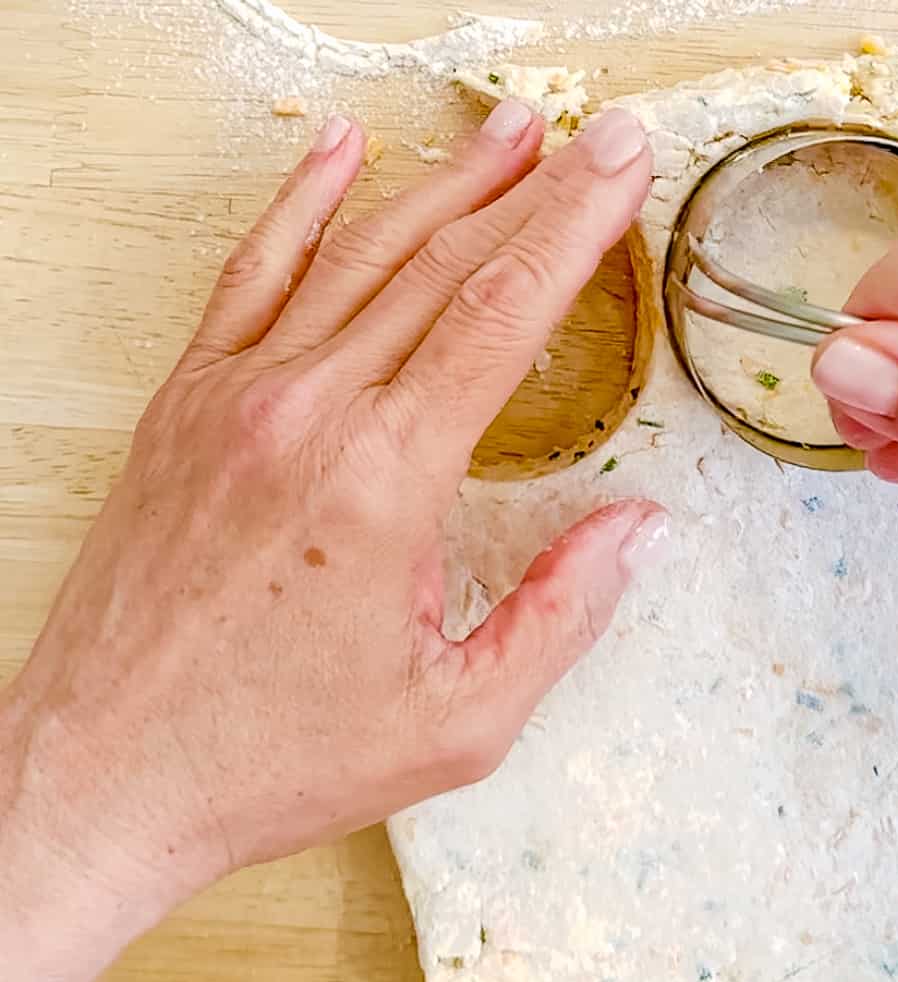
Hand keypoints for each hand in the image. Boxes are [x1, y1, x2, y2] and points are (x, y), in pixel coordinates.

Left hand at [0, 103, 664, 981]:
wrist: (104, 772)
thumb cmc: (274, 756)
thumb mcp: (456, 720)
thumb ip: (560, 614)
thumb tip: (637, 530)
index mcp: (383, 481)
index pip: (500, 316)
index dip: (574, 229)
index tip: (622, 165)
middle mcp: (305, 413)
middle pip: (440, 266)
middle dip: (531, 192)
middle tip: (594, 138)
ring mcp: (232, 398)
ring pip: (354, 255)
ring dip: (439, 186)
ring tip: (504, 136)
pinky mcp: (183, 406)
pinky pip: (248, 276)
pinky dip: (298, 206)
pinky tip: (339, 155)